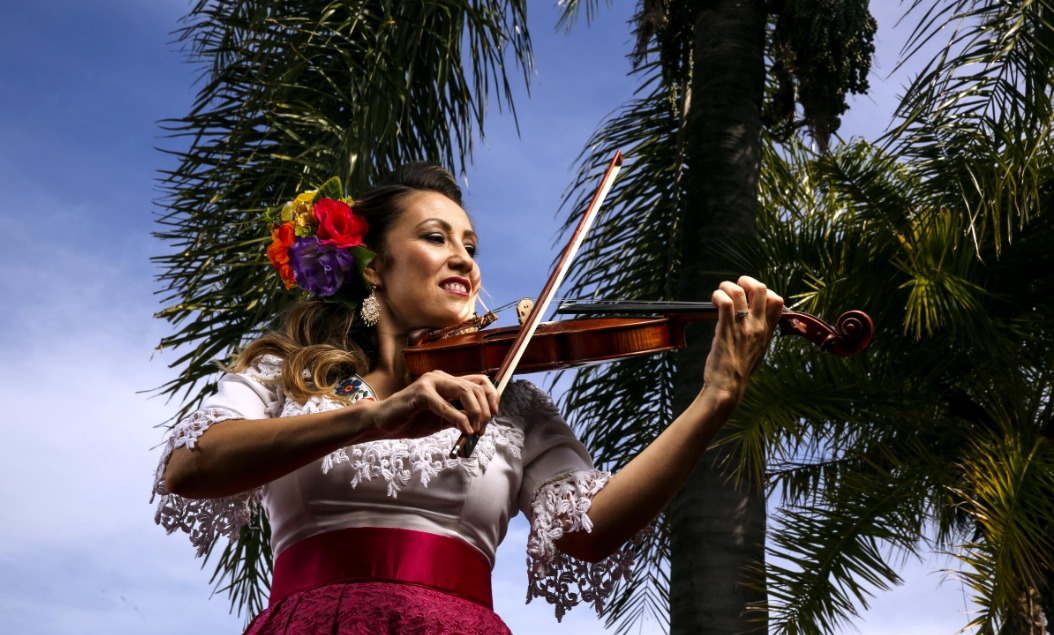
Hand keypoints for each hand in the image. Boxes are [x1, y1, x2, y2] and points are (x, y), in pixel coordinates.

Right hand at [367, 371, 498, 438]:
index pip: (479, 380)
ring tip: (475, 430)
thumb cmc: (411, 420)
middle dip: (485, 410)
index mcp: (447, 381)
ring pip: (465, 391)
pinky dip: (458, 419)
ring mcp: (430, 382)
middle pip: (476, 386)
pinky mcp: (420, 393)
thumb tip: (481, 423)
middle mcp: (440, 377)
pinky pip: (445, 405)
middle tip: (482, 428)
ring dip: (475, 413)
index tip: (494, 414)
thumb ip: (459, 416)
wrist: (383, 423)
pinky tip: (464, 430)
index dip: (492, 395)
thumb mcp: (442, 419)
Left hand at [703, 276, 783, 401]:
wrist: (728, 387)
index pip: (778, 301)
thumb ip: (757, 335)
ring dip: (727, 286)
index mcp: (767, 331)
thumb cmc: (738, 372)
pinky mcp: (726, 328)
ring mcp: (743, 326)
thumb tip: (752, 322)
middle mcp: (758, 326)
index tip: (751, 295)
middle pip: (761, 289)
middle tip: (736, 287)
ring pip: (740, 291)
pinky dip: (718, 295)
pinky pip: (725, 301)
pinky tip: (714, 301)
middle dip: (747, 281)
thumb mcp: (757, 351)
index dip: (765, 291)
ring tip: (720, 293)